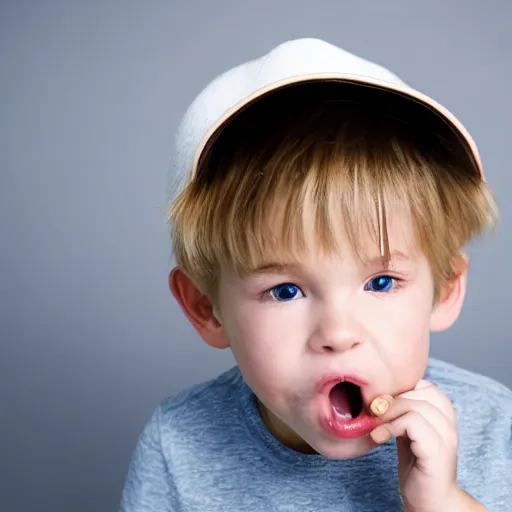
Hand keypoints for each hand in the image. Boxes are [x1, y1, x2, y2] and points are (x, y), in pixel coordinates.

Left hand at [369, 380, 484, 511]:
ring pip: (415, 404)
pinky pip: (413, 422)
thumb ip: (401, 413)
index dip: (401, 391)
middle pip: (419, 391)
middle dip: (392, 401)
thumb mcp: (406, 432)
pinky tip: (379, 437)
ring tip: (376, 428)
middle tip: (375, 416)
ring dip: (388, 413)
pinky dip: (391, 426)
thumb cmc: (417, 467)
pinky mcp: (437, 450)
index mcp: (444, 416)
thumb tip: (380, 396)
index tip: (384, 407)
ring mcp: (446, 436)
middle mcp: (449, 423)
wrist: (430, 502)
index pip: (424, 385)